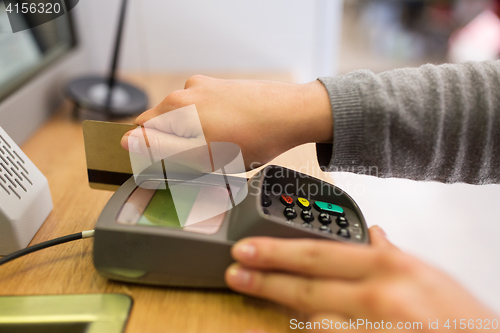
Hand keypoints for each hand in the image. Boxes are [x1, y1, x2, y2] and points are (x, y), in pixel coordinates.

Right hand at [121, 75, 332, 169]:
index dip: (150, 153)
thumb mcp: (200, 154)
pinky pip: (204, 112)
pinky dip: (210, 126)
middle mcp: (187, 91)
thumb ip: (159, 148)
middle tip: (199, 162)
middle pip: (162, 125)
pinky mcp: (222, 89)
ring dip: (193, 137)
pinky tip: (230, 137)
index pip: (140, 131)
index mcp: (175, 106)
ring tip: (220, 149)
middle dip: (174, 145)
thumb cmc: (251, 137)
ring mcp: (206, 88)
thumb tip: (127, 142)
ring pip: (185, 120)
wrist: (291, 115)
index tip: (169, 166)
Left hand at [225, 227, 497, 331]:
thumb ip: (393, 254)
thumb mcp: (428, 276)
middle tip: (236, 271)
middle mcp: (379, 296)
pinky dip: (317, 331)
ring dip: (291, 312)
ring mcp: (374, 328)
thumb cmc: (460, 319)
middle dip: (265, 277)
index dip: (278, 250)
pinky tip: (312, 324)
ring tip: (266, 297)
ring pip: (314, 322)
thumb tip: (373, 233)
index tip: (248, 248)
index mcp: (390, 266)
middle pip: (307, 285)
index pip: (320, 252)